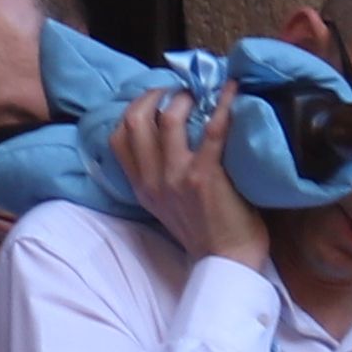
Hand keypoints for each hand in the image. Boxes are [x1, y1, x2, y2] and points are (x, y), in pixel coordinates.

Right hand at [113, 88, 268, 276]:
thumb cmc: (205, 232)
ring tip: (199, 93)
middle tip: (175, 89)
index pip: (118, 137)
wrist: (228, 262)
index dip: (134, 109)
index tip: (153, 100)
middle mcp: (153, 181)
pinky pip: (212, 129)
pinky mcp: (205, 176)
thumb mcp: (167, 206)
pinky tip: (233, 91)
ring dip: (184, 98)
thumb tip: (169, 137)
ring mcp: (177, 177)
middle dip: (154, 95)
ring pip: (167, 118)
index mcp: (142, 187)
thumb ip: (160, 176)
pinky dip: (224, 104)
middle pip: (135, 120)